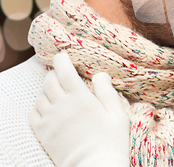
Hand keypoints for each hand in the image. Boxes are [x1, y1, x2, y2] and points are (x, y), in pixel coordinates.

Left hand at [30, 52, 129, 166]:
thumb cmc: (111, 141)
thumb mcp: (117, 114)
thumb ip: (107, 91)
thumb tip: (99, 74)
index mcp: (81, 98)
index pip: (64, 71)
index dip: (62, 59)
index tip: (63, 55)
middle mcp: (62, 106)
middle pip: (49, 81)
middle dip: (54, 74)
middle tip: (61, 74)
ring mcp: (50, 120)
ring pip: (41, 96)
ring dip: (47, 90)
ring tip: (57, 91)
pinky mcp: (43, 133)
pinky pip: (34, 113)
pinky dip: (39, 106)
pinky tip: (48, 107)